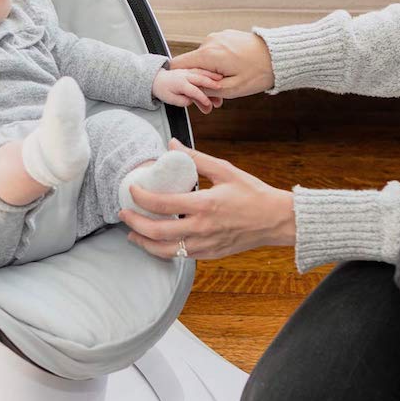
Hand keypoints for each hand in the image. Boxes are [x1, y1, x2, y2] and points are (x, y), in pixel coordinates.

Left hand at [118, 139, 294, 258]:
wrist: (276, 220)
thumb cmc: (252, 193)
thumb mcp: (225, 170)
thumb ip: (196, 158)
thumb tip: (172, 145)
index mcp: (205, 205)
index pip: (163, 203)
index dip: (142, 197)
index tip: (132, 189)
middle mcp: (203, 228)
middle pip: (158, 231)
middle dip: (135, 223)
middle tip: (124, 214)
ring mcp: (206, 245)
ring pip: (166, 250)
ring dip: (145, 242)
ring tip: (133, 234)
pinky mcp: (211, 254)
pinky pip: (181, 255)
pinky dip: (164, 250)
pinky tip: (158, 241)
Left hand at [153, 67, 223, 114]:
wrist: (157, 79)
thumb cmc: (163, 89)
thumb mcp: (170, 100)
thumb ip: (182, 101)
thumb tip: (191, 101)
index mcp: (180, 83)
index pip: (193, 91)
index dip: (202, 98)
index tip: (209, 103)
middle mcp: (185, 75)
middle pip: (200, 79)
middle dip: (211, 83)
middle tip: (220, 87)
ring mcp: (188, 71)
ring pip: (202, 72)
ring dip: (212, 75)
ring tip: (221, 78)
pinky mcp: (190, 70)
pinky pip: (200, 69)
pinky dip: (209, 71)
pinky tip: (216, 73)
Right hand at [169, 30, 274, 98]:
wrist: (279, 55)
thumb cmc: (259, 71)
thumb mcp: (232, 89)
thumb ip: (207, 90)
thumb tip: (192, 90)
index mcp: (208, 54)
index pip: (177, 64)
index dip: (180, 78)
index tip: (190, 89)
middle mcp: (210, 42)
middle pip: (192, 63)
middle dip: (201, 79)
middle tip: (218, 95)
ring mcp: (218, 37)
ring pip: (204, 58)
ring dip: (212, 72)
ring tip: (230, 82)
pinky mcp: (226, 36)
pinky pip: (215, 51)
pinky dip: (220, 63)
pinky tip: (235, 71)